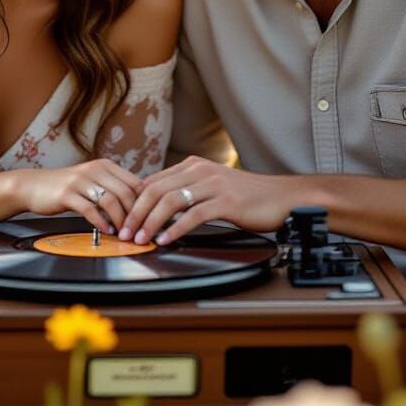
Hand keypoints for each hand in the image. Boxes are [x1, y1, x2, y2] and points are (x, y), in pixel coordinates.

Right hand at [13, 159, 143, 237]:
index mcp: (105, 166)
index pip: (134, 183)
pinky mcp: (67, 194)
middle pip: (126, 192)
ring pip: (110, 201)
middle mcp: (95, 170)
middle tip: (138, 231)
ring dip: (120, 221)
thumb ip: (113, 188)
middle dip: (135, 215)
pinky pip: (90, 210)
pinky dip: (101, 223)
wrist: (34, 186)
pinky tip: (105, 231)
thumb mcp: (92, 181)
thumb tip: (139, 205)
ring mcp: (80, 181)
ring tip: (123, 234)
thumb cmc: (66, 187)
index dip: (145, 203)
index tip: (149, 219)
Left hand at [118, 157, 290, 245]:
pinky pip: (193, 214)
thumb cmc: (248, 196)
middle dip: (135, 213)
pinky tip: (166, 239)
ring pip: (170, 201)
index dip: (133, 202)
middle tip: (124, 233)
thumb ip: (188, 190)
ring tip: (140, 239)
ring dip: (150, 222)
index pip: (153, 181)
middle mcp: (200, 170)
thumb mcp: (212, 187)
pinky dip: (175, 229)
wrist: (282, 197)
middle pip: (156, 190)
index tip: (122, 221)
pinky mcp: (226, 201)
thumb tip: (158, 208)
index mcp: (193, 165)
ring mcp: (213, 184)